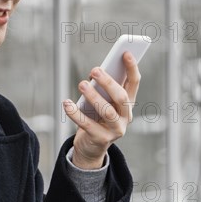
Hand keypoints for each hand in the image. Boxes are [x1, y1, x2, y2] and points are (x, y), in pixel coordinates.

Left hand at [63, 52, 140, 168]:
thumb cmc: (95, 119)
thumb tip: (96, 73)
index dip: (132, 68)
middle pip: (121, 97)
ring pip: (107, 111)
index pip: (134, 84)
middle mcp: (125, 117)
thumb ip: (102, 90)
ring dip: (93, 96)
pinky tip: (66, 103)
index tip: (126, 53)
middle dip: (108, 82)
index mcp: (127, 105)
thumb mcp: (101, 103)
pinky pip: (87, 124)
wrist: (91, 148)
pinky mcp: (101, 139)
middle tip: (94, 70)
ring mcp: (115, 130)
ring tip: (82, 84)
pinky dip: (75, 113)